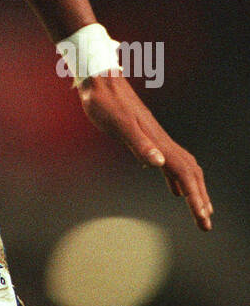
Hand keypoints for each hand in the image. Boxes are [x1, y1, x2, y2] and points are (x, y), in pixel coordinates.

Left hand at [75, 70, 212, 231]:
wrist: (99, 79)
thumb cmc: (103, 102)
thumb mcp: (117, 124)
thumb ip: (138, 143)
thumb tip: (158, 164)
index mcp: (157, 142)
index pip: (184, 174)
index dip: (195, 197)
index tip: (203, 219)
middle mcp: (161, 141)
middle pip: (190, 174)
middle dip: (200, 200)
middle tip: (206, 226)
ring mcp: (156, 139)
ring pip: (184, 168)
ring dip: (194, 191)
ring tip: (200, 210)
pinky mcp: (147, 136)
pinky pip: (171, 163)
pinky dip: (178, 180)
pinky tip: (175, 189)